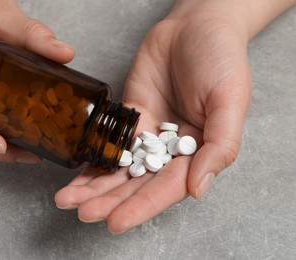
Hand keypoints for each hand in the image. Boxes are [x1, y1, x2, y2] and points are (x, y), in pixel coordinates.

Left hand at [55, 2, 251, 232]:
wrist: (194, 27)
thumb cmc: (221, 59)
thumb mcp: (230, 100)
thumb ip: (219, 145)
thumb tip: (197, 189)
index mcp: (197, 153)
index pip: (167, 189)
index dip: (141, 207)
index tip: (114, 222)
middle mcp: (170, 150)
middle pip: (137, 184)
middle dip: (109, 201)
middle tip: (83, 213)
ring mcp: (147, 134)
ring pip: (119, 168)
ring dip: (94, 187)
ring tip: (68, 200)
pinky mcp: (129, 117)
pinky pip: (109, 142)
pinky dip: (93, 160)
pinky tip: (76, 175)